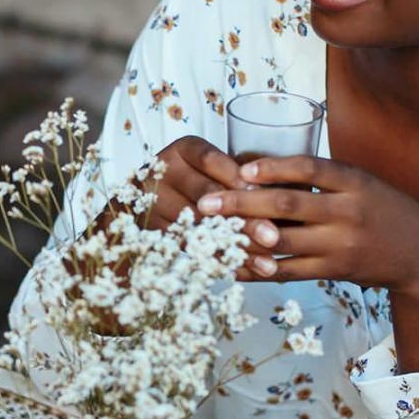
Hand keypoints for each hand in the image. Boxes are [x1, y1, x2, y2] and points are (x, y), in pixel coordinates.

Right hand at [141, 138, 277, 252]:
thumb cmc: (195, 179)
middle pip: (206, 195)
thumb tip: (272, 198)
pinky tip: (243, 269)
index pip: (211, 160)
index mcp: (184, 149)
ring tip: (265, 261)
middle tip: (273, 236)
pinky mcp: (153, 227)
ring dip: (235, 244)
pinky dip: (219, 258)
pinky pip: (190, 245)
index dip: (238, 180)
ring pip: (200, 224)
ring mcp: (155, 200)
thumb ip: (238, 177)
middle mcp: (165, 170)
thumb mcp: (213, 167)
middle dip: (243, 217)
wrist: (145, 197)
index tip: (265, 197)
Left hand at [196, 156, 418, 290]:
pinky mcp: (333, 271)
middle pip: (287, 205)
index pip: (310, 169)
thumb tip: (265, 169)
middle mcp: (347, 213)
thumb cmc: (383, 211)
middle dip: (241, 204)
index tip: (241, 169)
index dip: (273, 168)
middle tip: (205, 203)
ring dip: (241, 238)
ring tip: (209, 233)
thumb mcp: (363, 184)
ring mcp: (340, 245)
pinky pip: (287, 271)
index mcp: (355, 182)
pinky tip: (232, 265)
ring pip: (282, 241)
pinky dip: (257, 269)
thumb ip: (324, 178)